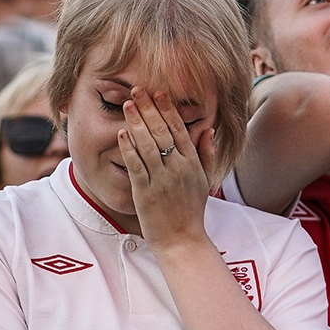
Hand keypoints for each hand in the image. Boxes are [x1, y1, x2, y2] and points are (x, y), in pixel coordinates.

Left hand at [118, 87, 214, 249]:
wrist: (182, 240)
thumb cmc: (191, 210)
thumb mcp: (204, 180)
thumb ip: (206, 153)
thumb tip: (208, 129)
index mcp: (192, 162)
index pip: (179, 128)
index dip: (167, 109)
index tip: (159, 91)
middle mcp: (178, 167)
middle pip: (162, 131)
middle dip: (148, 109)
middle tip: (138, 90)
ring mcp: (161, 179)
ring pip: (148, 145)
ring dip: (136, 122)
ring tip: (128, 104)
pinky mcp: (145, 192)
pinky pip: (136, 166)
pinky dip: (129, 148)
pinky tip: (122, 133)